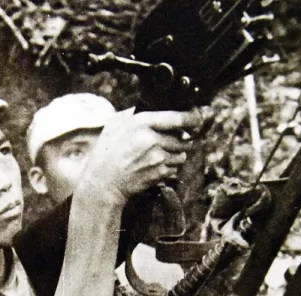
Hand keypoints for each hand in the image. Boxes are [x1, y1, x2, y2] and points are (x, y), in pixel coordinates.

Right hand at [75, 108, 204, 207]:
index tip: (197, 119)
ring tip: (159, 156)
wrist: (104, 182)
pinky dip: (169, 169)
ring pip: (181, 154)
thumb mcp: (115, 125)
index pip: (177, 117)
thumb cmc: (107, 152)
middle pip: (183, 138)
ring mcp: (157, 158)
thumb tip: (152, 107)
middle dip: (181, 141)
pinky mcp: (159, 173)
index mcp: (141, 123)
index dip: (192, 118)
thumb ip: (133, 113)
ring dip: (176, 155)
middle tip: (169, 143)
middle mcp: (151, 139)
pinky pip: (175, 169)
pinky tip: (154, 168)